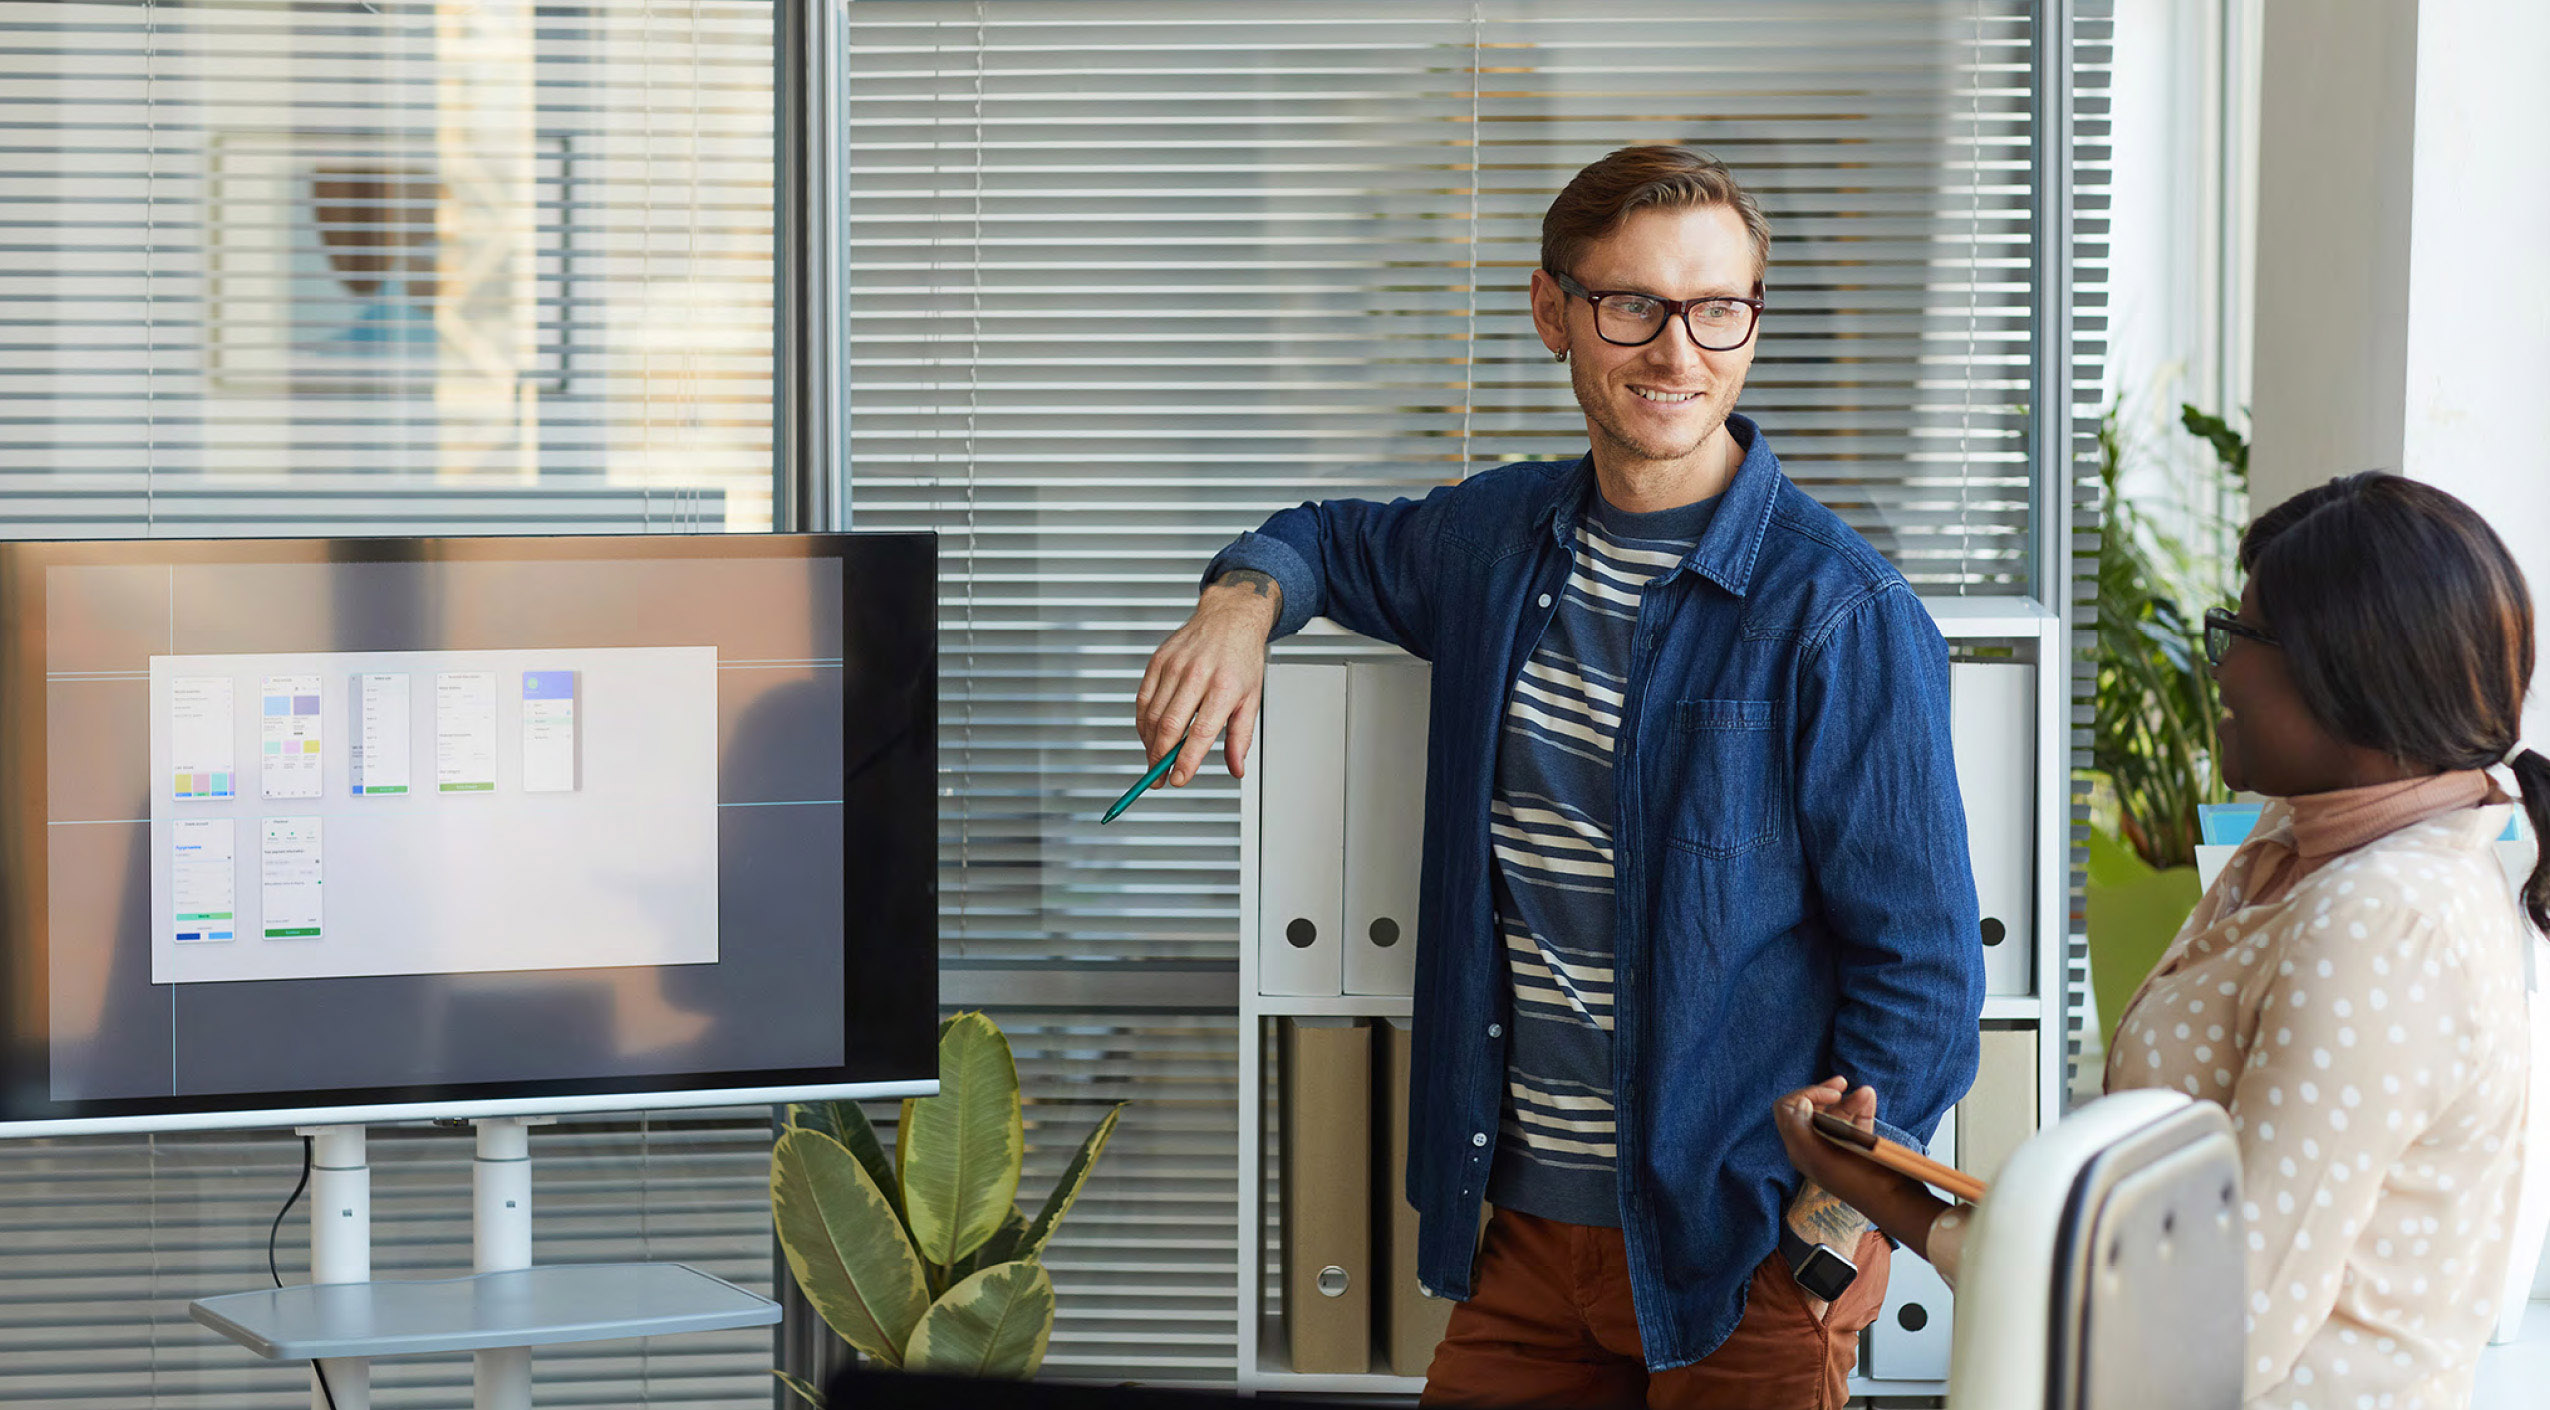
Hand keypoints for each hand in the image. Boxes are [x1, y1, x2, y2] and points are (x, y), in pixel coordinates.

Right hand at [1134, 571, 1281, 785]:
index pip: (1201, 732)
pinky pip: (1143, 698)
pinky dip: (1142, 722)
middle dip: (1160, 759)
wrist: (1230, 617)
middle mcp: (1198, 675)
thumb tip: (1236, 770)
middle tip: (1159, 779)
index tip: (1179, 779)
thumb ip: (1240, 738)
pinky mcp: (1159, 660)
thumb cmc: (1242, 658)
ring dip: (1150, 744)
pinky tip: (1148, 735)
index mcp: (1225, 687)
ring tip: (1154, 761)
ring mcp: (1175, 665)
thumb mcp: (1251, 698)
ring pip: (1153, 715)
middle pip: (1170, 726)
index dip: (1187, 760)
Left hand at [1772, 1077, 1875, 1201]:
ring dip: (1850, 1099)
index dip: (1805, 1096)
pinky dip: (1862, 1107)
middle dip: (1824, 1091)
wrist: (1895, 1203)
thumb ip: (1801, 1131)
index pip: (1787, 1110)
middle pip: (1809, 1108)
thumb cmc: (1859, 1182)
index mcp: (1801, 1150)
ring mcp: (1837, 1146)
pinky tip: (1869, 1097)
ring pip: (1836, 1112)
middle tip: (1841, 1083)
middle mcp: (1815, 1147)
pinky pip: (1855, 1120)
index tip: (1830, 1096)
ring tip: (1866, 1092)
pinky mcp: (1858, 1147)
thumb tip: (1799, 1104)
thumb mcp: (1824, 1159)